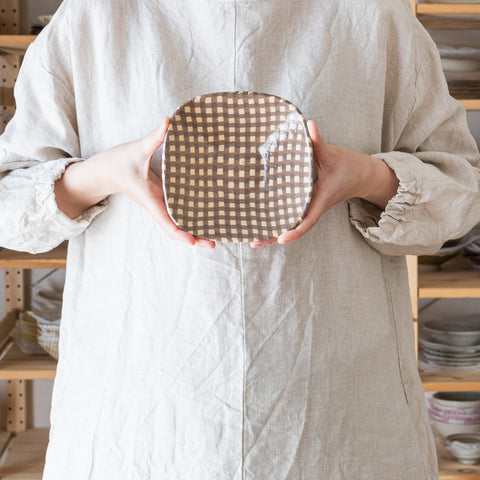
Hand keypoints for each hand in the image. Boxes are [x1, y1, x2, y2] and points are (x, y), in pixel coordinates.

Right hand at [55, 117, 214, 248]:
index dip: (180, 233)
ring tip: (215, 237)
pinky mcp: (162, 199)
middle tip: (214, 245)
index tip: (193, 242)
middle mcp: (157, 205)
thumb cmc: (118, 163)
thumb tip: (168, 121)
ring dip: (194, 230)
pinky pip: (177, 213)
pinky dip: (190, 219)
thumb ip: (155, 136)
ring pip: (178, 223)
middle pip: (176, 229)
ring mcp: (160, 204)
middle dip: (194, 238)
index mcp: (151, 200)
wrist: (104, 171)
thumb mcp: (137, 149)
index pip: (166, 223)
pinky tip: (205, 218)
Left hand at [250, 120, 398, 247]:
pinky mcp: (304, 203)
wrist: (358, 174)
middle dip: (273, 236)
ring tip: (250, 239)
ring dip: (271, 230)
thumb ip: (319, 142)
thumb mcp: (332, 154)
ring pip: (288, 223)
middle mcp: (312, 208)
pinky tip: (259, 221)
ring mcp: (307, 207)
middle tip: (253, 243)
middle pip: (292, 227)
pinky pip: (289, 214)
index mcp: (320, 201)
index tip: (281, 239)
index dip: (294, 231)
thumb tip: (309, 125)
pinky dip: (276, 219)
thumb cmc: (346, 166)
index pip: (307, 221)